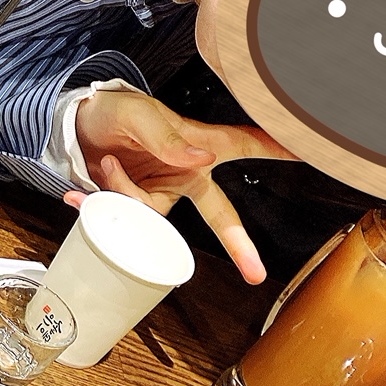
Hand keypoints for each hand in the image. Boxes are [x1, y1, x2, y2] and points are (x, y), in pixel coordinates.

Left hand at [66, 87, 293, 283]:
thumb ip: (168, 137)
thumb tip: (200, 159)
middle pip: (221, 215)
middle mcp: (184, 175)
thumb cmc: (115, 112)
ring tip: (107, 161)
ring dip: (123, 191)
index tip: (311, 152)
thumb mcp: (138, 115)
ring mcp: (159, 194)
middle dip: (239, 244)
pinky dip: (96, 206)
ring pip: (151, 214)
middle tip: (255, 273)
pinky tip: (79, 195)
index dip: (277, 150)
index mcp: (197, 145)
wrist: (73, 128)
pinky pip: (120, 218)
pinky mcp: (132, 207)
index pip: (243, 146)